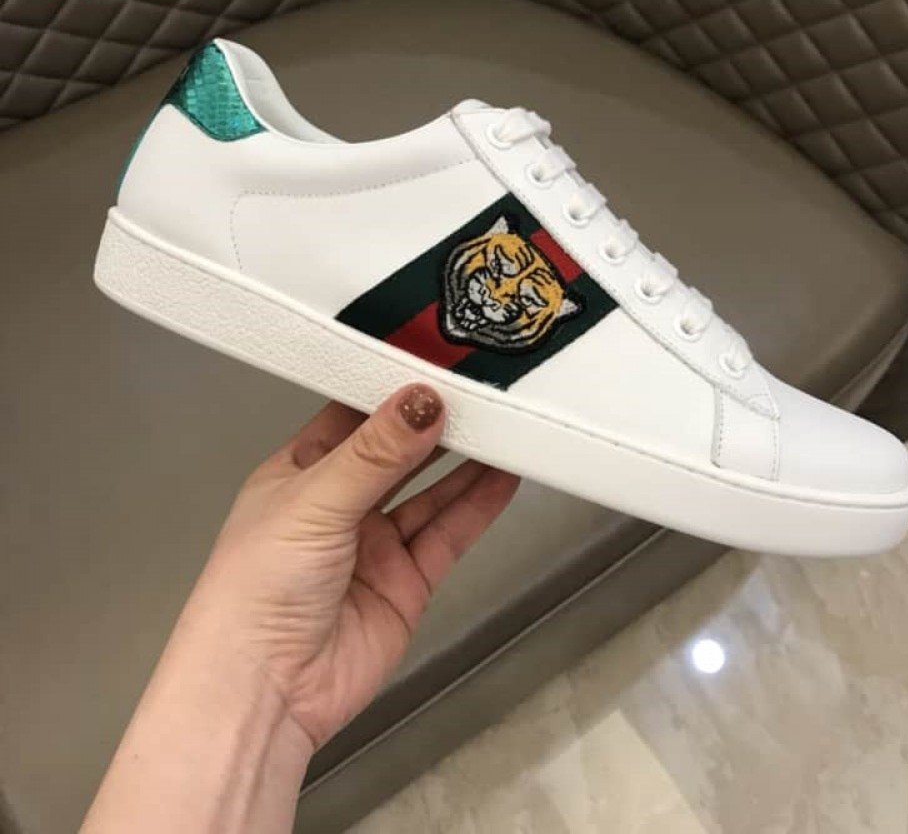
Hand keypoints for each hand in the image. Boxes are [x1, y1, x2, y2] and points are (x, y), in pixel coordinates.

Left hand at [187, 383, 518, 748]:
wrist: (264, 692)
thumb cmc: (257, 589)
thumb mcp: (314, 502)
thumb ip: (375, 452)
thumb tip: (423, 400)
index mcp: (300, 472)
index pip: (352, 416)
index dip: (391, 390)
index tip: (435, 360)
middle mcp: (338, 504)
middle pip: (398, 453)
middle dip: (435, 424)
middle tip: (481, 392)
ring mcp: (375, 544)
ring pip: (430, 492)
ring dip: (466, 462)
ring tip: (505, 426)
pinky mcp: (406, 580)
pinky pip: (448, 533)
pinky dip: (477, 505)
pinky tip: (503, 476)